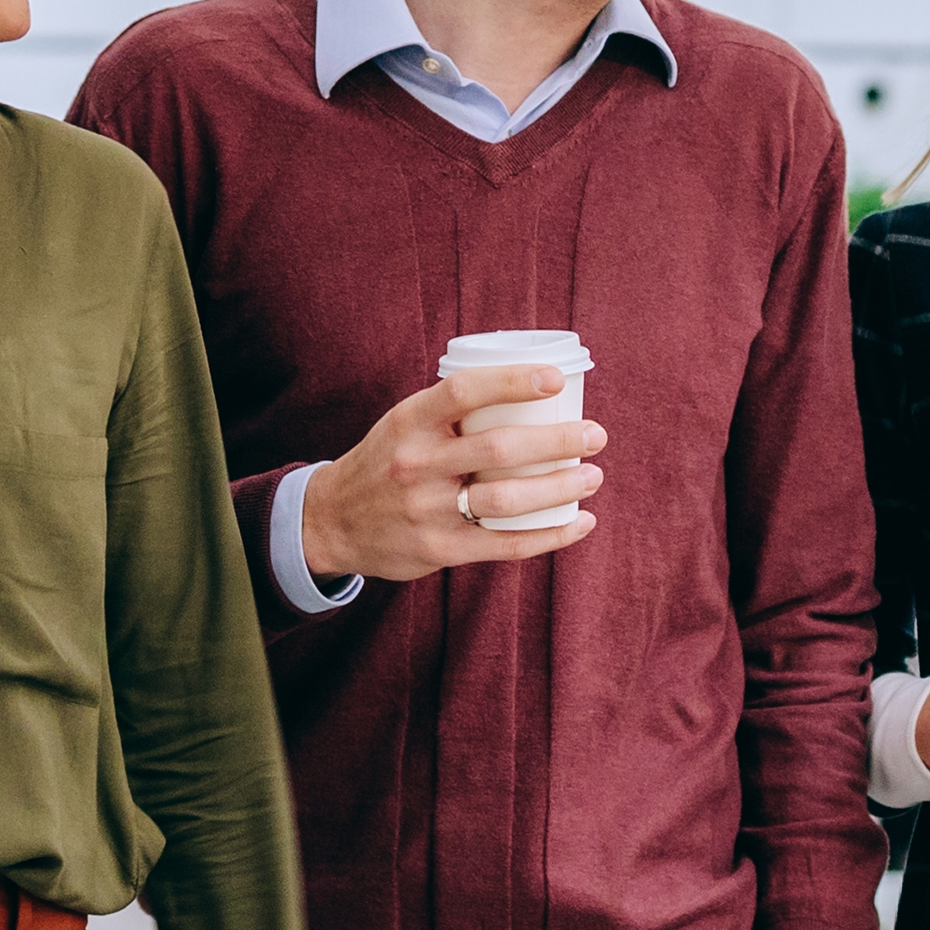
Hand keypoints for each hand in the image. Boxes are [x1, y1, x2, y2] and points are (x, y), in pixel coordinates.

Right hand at [297, 362, 605, 585]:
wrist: (333, 521)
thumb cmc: (387, 461)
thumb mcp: (404, 423)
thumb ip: (451, 409)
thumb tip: (529, 388)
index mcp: (409, 422)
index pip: (463, 392)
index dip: (512, 382)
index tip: (555, 379)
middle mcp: (416, 464)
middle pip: (498, 448)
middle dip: (557, 441)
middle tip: (596, 435)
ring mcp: (427, 510)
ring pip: (506, 499)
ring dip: (560, 488)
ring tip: (593, 477)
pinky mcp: (440, 549)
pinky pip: (504, 544)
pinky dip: (550, 535)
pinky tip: (580, 522)